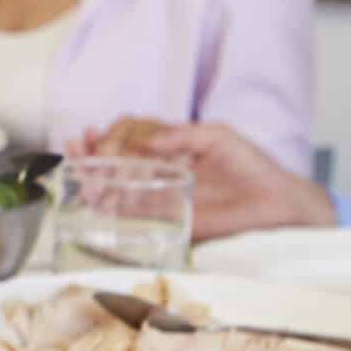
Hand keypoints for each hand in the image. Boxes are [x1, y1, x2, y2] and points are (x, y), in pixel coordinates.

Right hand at [75, 119, 333, 238]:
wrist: (273, 202)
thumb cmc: (250, 164)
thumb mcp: (219, 137)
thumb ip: (185, 136)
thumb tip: (148, 144)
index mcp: (170, 143)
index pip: (129, 133)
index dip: (110, 134)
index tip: (98, 137)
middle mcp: (159, 166)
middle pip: (114, 156)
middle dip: (91, 152)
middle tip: (78, 150)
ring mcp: (159, 191)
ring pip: (116, 183)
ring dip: (92, 175)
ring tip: (76, 168)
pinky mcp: (165, 217)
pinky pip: (130, 212)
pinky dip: (108, 206)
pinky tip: (93, 197)